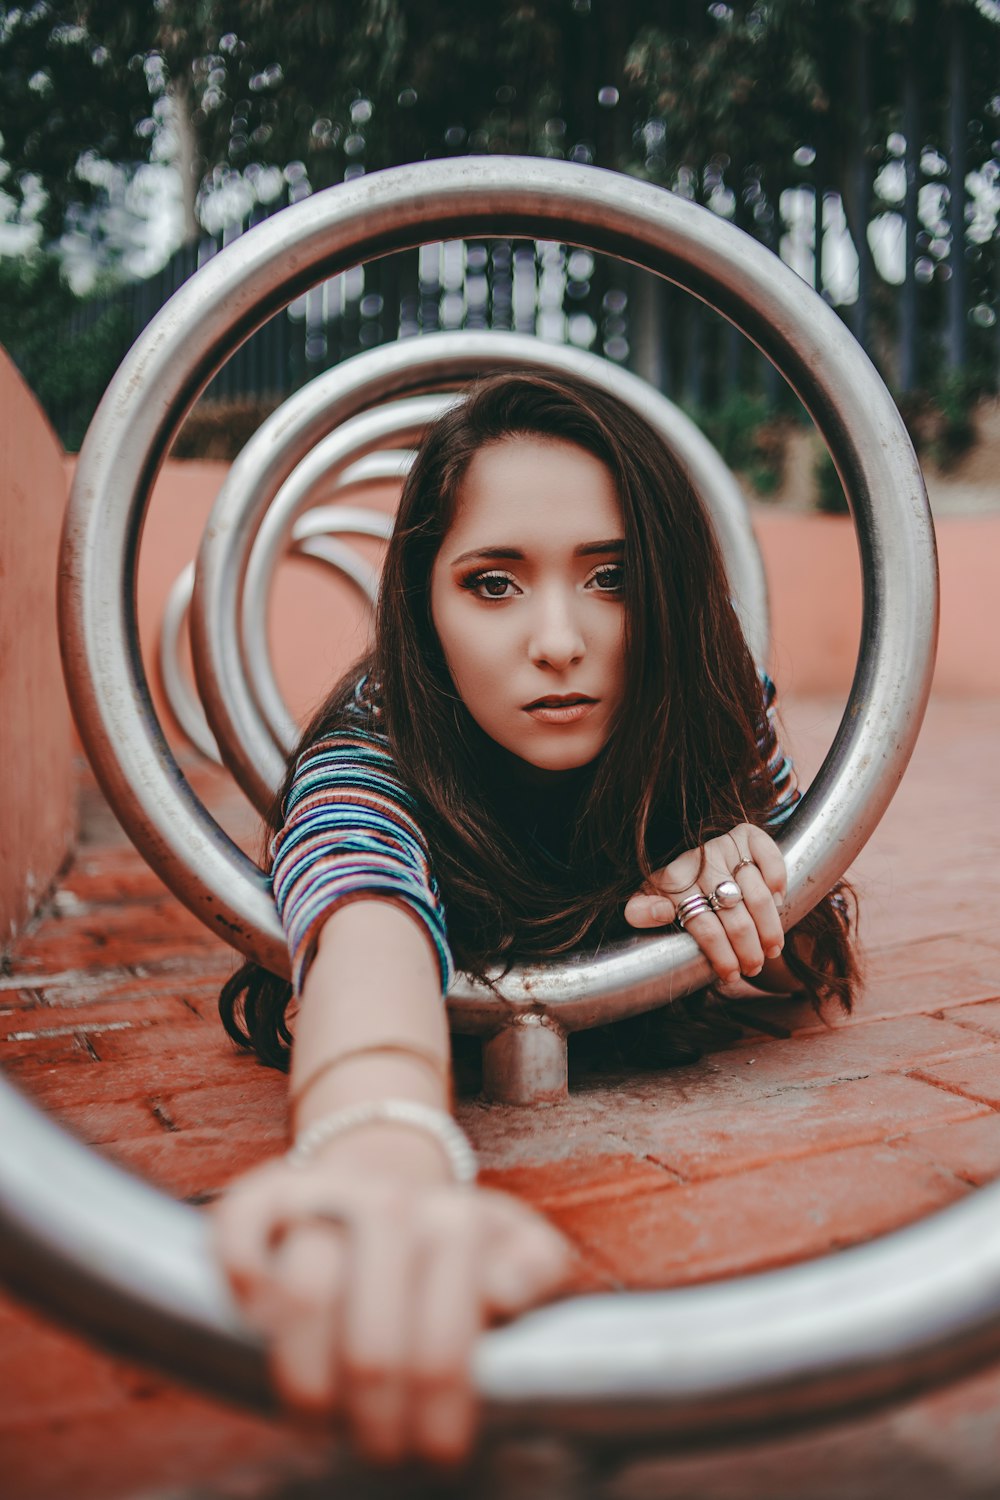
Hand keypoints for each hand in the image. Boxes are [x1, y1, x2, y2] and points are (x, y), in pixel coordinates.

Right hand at [213, 1141, 572, 1465]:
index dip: (434, 1424)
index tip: (433, 1455)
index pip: (444, 1351)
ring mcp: (321, 1194)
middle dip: (372, 1425)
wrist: (386, 1176)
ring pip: (301, 1299)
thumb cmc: (454, 1247)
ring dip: (305, 1386)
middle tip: (376, 1452)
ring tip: (319, 1421)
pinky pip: (239, 1235)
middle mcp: (388, 1201)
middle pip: (370, 1349)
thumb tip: (503, 1295)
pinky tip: (258, 1332)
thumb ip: (536, 1268)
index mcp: (456, 1223)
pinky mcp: (261, 1191)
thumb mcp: (516, 1250)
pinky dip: (243, 1288)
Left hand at [623, 822, 786, 984]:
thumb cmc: (674, 891)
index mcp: (674, 879)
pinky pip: (769, 856)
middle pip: (735, 917)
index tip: (730, 974)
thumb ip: (641, 911)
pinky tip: (780, 903)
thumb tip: (661, 911)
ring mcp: (725, 846)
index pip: (704, 926)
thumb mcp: (650, 901)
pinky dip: (778, 880)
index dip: (721, 955)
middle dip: (748, 950)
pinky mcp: (747, 836)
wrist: (692, 860)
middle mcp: (701, 860)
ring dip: (769, 928)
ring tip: (771, 950)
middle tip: (753, 968)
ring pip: (757, 895)